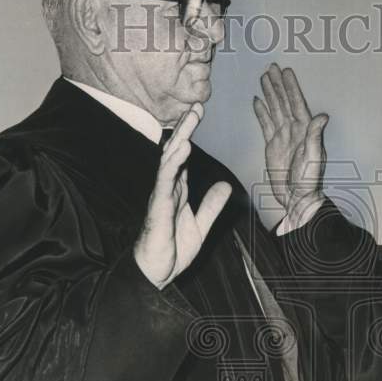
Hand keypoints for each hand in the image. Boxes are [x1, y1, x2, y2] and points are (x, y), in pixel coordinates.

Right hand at [134, 103, 231, 288]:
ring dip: (180, 140)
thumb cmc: (172, 250)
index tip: (199, 113)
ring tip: (189, 122)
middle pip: (175, 153)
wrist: (156, 274)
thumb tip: (225, 184)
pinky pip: (165, 182)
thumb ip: (212, 205)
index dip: (190, 135)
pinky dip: (173, 165)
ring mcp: (161, 197)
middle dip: (185, 129)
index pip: (184, 157)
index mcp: (177, 191)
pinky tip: (182, 150)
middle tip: (196, 106)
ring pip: (169, 162)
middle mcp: (167, 189)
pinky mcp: (158, 209)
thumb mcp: (200, 225)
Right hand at [253, 63, 327, 227]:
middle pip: (284, 102)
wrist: (296, 198)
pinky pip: (265, 124)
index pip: (296, 103)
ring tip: (264, 78)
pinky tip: (258, 101)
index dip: (291, 87)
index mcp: (304, 130)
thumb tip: (322, 116)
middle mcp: (293, 129)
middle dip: (277, 84)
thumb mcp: (313, 158)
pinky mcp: (272, 145)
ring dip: (269, 94)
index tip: (285, 72)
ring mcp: (282, 136)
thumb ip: (315, 136)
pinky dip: (262, 112)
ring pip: (274, 109)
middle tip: (271, 67)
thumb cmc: (308, 180)